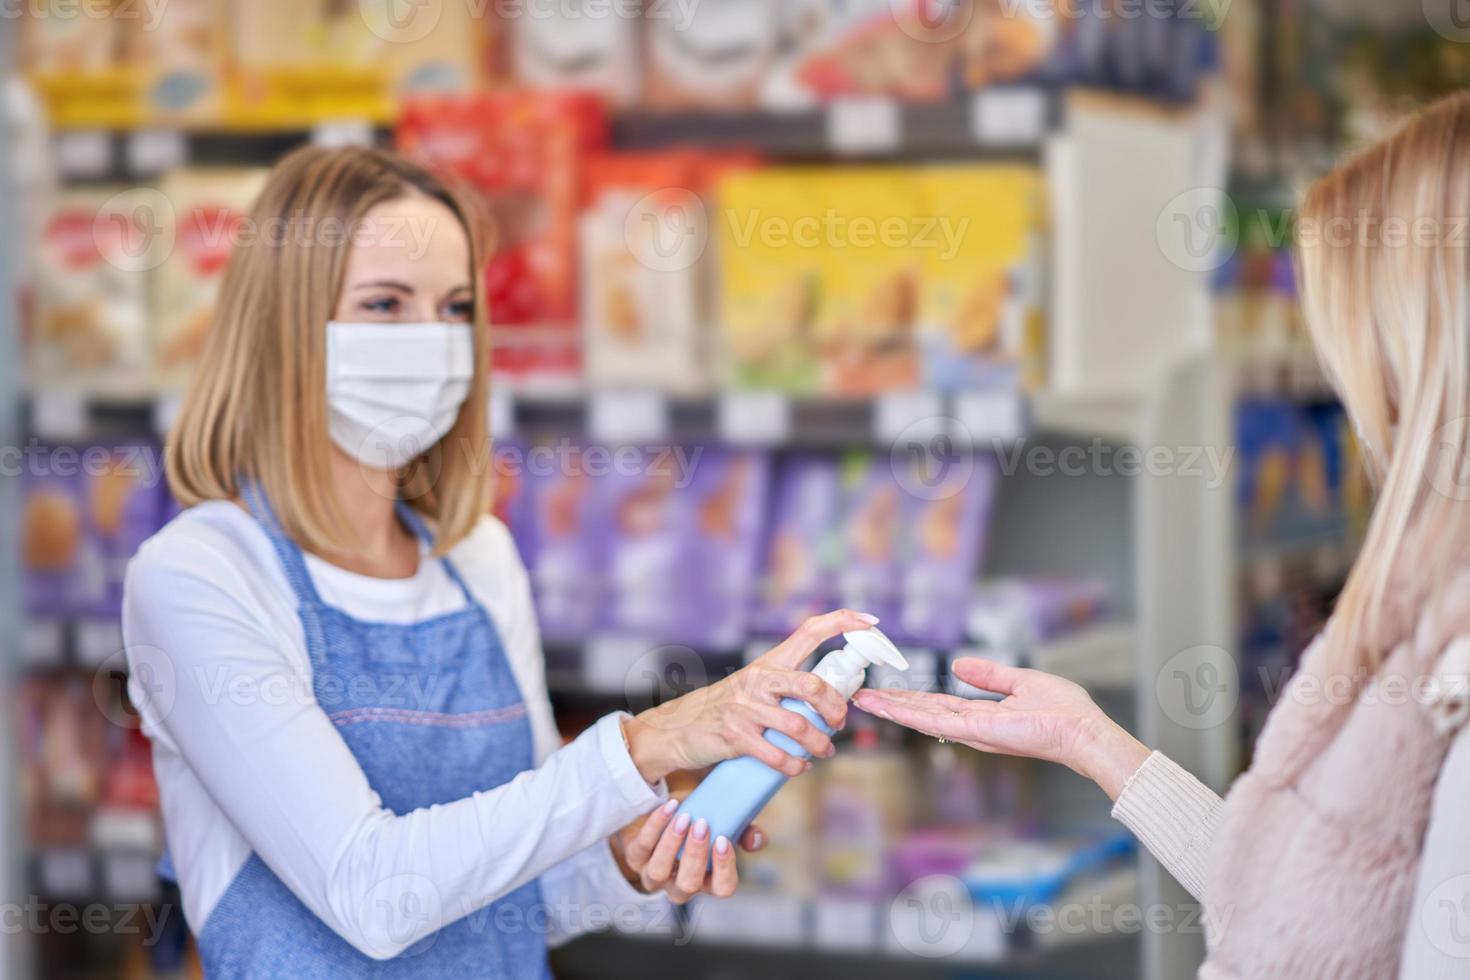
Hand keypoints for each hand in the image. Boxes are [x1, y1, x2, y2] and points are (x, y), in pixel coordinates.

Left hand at [612, 798, 766, 902]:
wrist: (664, 810)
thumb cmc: (699, 819)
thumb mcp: (723, 822)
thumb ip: (743, 830)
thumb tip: (756, 839)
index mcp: (708, 879)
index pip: (723, 888)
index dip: (724, 869)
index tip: (724, 840)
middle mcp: (680, 883)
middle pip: (688, 884)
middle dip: (696, 855)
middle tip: (703, 825)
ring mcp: (655, 874)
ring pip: (660, 871)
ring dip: (672, 844)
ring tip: (684, 816)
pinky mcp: (635, 856)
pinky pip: (642, 847)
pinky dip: (655, 825)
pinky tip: (669, 806)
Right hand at [623, 609, 877, 783]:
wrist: (676, 728)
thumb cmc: (723, 709)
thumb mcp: (752, 687)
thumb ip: (785, 688)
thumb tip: (829, 701)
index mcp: (768, 663)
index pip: (809, 631)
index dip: (842, 622)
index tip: (870, 621)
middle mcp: (758, 680)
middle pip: (812, 685)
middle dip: (835, 708)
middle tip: (840, 723)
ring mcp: (745, 708)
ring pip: (799, 726)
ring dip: (819, 745)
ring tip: (822, 753)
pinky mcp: (734, 736)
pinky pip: (776, 754)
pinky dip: (794, 766)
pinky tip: (798, 768)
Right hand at [852, 657, 1150, 799]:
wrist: (1083, 731)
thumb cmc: (1064, 710)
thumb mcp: (1021, 681)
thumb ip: (989, 675)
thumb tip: (959, 665)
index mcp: (981, 714)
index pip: (937, 704)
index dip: (910, 697)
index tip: (885, 690)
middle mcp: (971, 726)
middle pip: (922, 713)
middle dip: (891, 705)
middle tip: (859, 697)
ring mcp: (971, 731)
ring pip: (921, 718)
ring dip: (891, 709)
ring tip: (862, 701)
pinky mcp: (976, 732)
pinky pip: (936, 720)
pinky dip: (909, 713)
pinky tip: (888, 706)